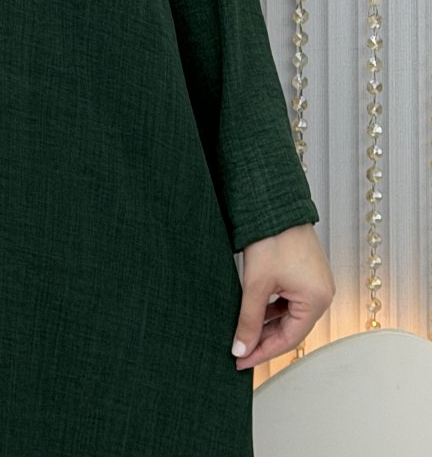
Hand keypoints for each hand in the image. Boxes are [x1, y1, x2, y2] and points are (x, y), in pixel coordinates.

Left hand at [231, 223, 334, 369]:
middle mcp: (323, 293)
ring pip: (290, 314)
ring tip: (243, 332)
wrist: (274, 202)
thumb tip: (241, 348)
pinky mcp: (307, 272)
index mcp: (318, 299)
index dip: (263, 352)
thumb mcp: (256, 284)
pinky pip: (291, 299)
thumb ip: (249, 320)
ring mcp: (316, 282)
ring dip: (267, 323)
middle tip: (239, 350)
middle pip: (291, 328)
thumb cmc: (271, 237)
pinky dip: (273, 307)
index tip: (241, 361)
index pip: (289, 339)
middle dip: (264, 339)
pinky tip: (255, 311)